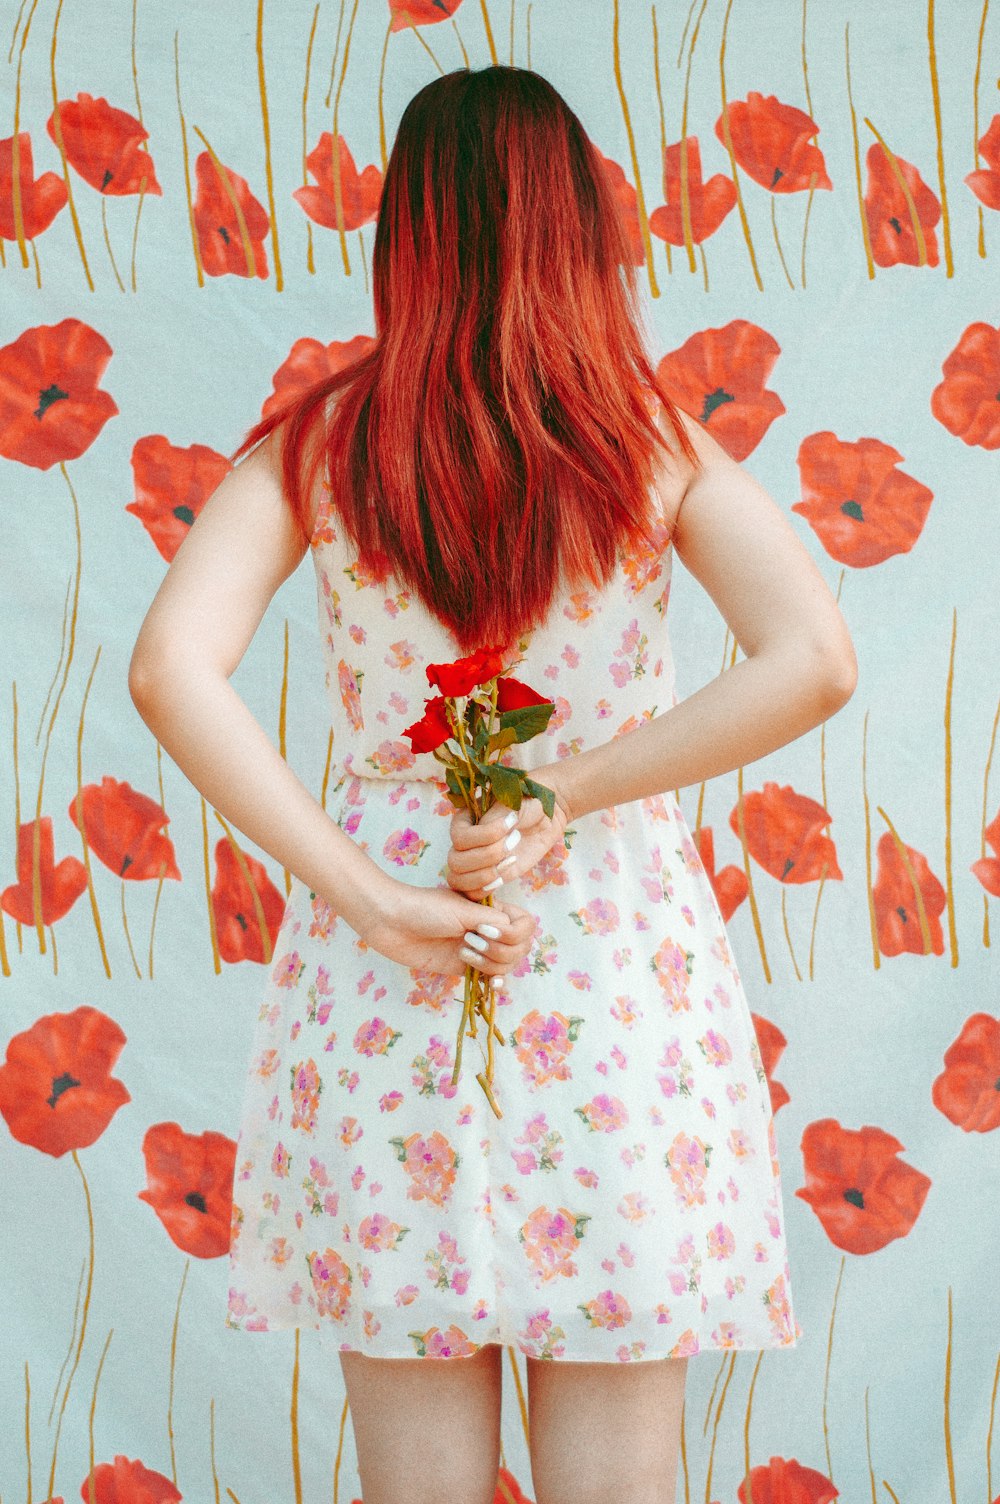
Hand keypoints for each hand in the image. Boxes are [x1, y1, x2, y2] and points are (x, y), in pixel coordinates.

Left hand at [356, 879, 536, 978]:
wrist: (390, 922)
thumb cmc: (424, 908)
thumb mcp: (462, 909)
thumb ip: (494, 921)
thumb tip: (515, 934)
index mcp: (492, 909)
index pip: (526, 925)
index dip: (514, 933)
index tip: (486, 930)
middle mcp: (489, 929)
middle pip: (521, 948)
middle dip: (501, 950)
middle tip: (470, 940)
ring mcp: (478, 949)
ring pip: (508, 965)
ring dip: (490, 963)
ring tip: (463, 952)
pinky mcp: (464, 967)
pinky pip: (491, 979)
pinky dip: (496, 983)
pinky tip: (492, 984)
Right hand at [446, 764, 572, 900]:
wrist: (547, 816)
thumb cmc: (529, 802)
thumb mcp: (513, 802)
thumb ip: (495, 815)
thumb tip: (482, 829)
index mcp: (464, 820)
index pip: (460, 837)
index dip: (485, 836)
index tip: (512, 823)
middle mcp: (464, 842)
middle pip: (456, 861)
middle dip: (488, 856)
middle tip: (515, 842)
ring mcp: (474, 861)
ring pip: (458, 879)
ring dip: (484, 875)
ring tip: (510, 861)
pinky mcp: (487, 876)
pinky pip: (471, 892)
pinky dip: (484, 890)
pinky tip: (503, 878)